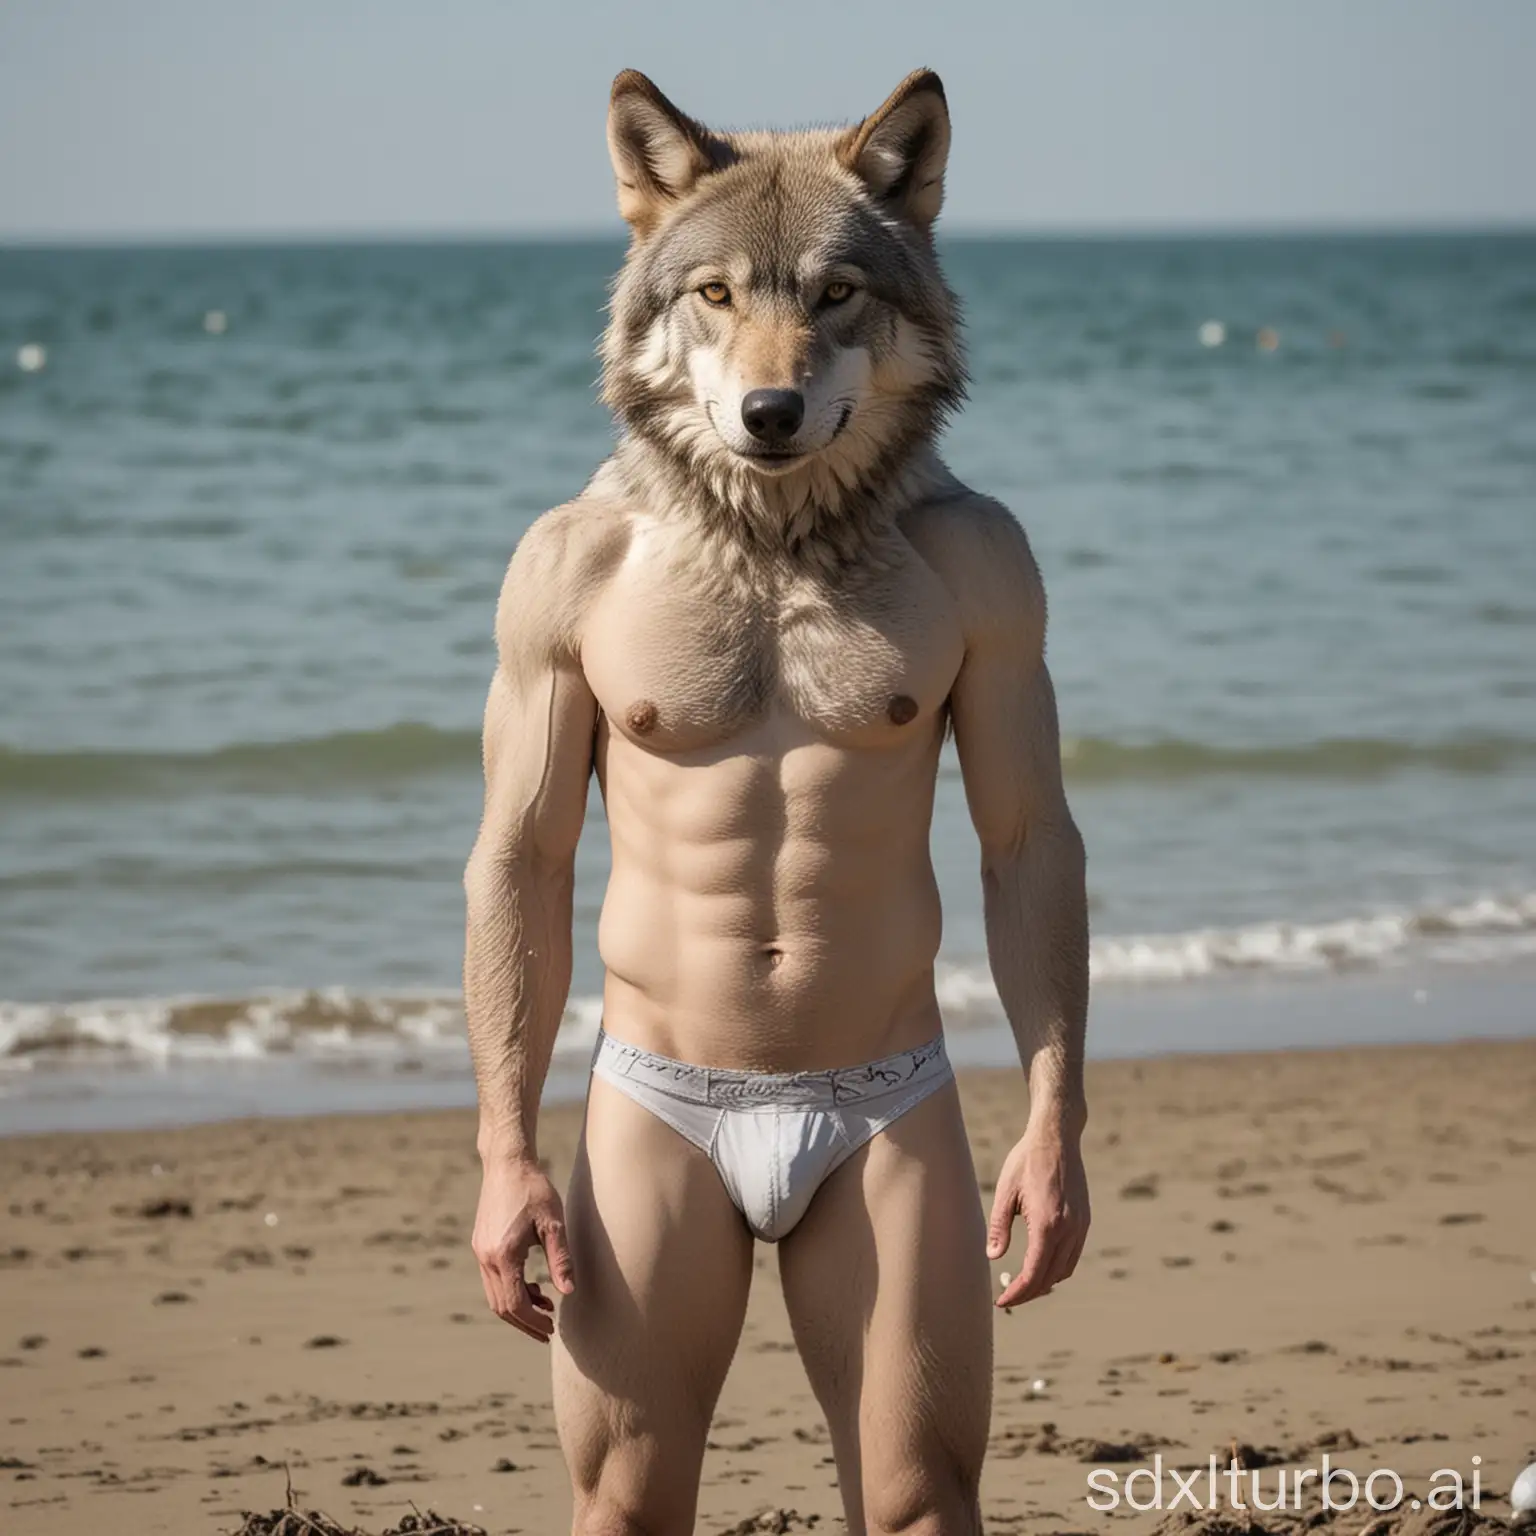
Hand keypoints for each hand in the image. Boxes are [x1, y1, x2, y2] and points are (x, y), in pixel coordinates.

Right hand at [471, 1157, 574, 1341]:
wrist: (507, 1163)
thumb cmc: (534, 1189)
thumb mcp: (553, 1223)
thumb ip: (560, 1259)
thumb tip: (569, 1292)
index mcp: (503, 1255)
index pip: (515, 1303)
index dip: (533, 1321)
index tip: (551, 1329)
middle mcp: (486, 1258)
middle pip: (501, 1306)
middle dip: (524, 1322)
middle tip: (547, 1330)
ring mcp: (480, 1252)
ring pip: (494, 1295)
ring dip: (518, 1307)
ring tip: (545, 1306)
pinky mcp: (481, 1244)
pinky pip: (492, 1279)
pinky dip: (510, 1289)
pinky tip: (533, 1285)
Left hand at [986, 1119, 1089, 1307]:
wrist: (1056, 1138)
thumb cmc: (1026, 1161)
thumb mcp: (1006, 1191)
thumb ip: (1000, 1227)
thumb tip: (993, 1257)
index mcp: (1047, 1224)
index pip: (1033, 1273)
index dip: (1017, 1294)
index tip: (1001, 1302)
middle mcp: (1069, 1229)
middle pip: (1050, 1278)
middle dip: (1029, 1293)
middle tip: (1007, 1298)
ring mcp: (1080, 1226)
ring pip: (1064, 1270)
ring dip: (1044, 1283)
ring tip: (1022, 1285)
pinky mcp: (1085, 1220)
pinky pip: (1073, 1255)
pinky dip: (1057, 1268)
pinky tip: (1041, 1265)